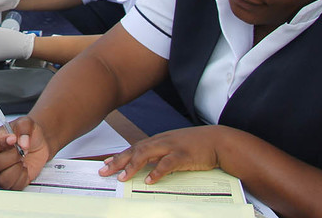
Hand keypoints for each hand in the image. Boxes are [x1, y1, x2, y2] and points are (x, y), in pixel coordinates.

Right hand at [0, 116, 50, 189]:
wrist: (37, 144)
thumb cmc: (25, 133)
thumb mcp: (25, 123)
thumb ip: (23, 127)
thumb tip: (22, 143)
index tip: (13, 139)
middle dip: (13, 156)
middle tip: (22, 149)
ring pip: (2, 179)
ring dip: (17, 168)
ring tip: (22, 159)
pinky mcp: (10, 183)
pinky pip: (14, 186)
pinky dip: (23, 177)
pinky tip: (24, 167)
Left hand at [98, 126, 227, 183]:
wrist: (217, 141)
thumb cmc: (196, 145)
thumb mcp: (174, 147)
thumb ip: (160, 155)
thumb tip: (146, 166)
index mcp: (158, 140)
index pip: (134, 148)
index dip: (119, 156)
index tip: (105, 163)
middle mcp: (161, 141)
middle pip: (135, 150)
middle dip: (118, 161)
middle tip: (105, 171)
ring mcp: (171, 147)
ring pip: (146, 154)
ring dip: (133, 166)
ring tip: (123, 177)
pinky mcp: (183, 155)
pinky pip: (167, 163)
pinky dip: (156, 172)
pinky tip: (149, 181)